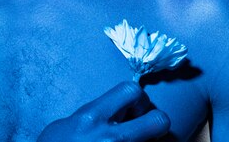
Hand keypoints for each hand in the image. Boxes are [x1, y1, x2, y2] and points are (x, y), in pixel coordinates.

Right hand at [37, 82, 170, 141]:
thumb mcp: (68, 124)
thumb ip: (96, 115)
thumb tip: (121, 110)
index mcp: (92, 118)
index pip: (131, 90)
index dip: (138, 97)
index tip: (132, 106)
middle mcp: (110, 138)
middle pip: (160, 120)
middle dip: (155, 120)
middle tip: (143, 126)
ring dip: (147, 140)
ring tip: (130, 140)